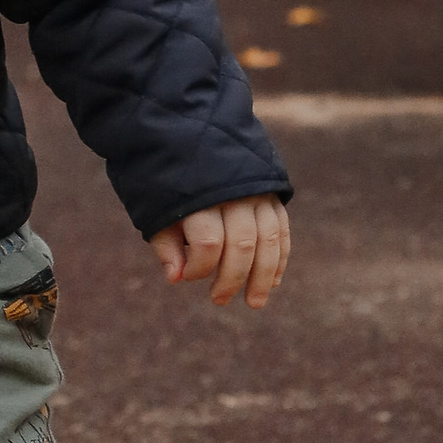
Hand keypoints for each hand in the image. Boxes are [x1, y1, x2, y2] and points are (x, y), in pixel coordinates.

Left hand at [150, 197, 289, 307]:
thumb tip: (177, 278)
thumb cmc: (174, 185)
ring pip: (268, 240)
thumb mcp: (160, 209)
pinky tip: (272, 282)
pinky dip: (279, 259)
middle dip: (232, 279)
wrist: (198, 140)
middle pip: (241, 244)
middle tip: (219, 301)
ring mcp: (257, 195)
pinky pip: (282, 231)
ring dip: (264, 276)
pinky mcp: (273, 198)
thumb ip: (168, 244)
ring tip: (255, 302)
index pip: (208, 242)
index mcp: (200, 197)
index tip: (188, 276)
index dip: (199, 267)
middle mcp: (233, 195)